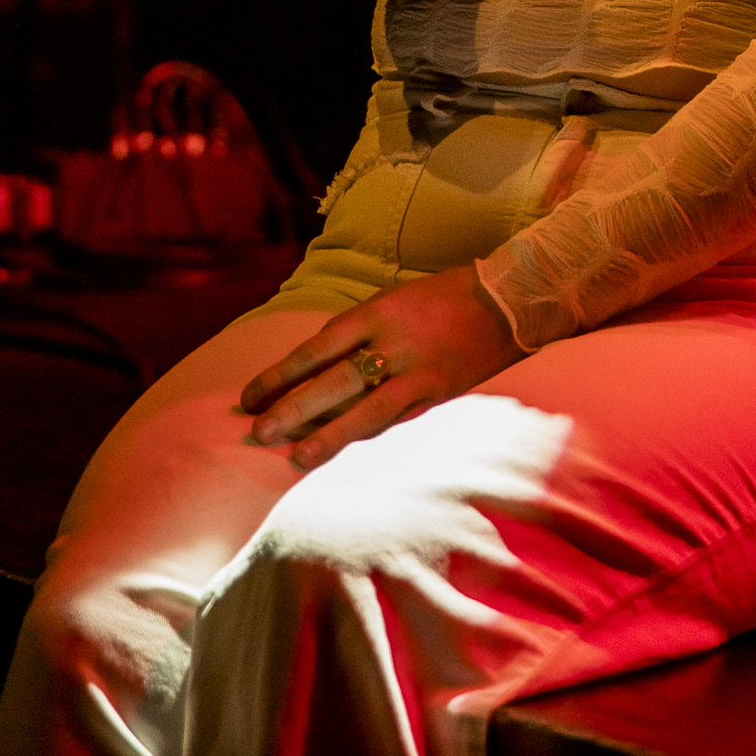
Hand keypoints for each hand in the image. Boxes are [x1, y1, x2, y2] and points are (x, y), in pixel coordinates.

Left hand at [239, 266, 526, 469]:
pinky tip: (341, 450)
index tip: (249, 396)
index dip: (280, 374)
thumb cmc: (440, 297)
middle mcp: (393, 342)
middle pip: (332, 381)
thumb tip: (316, 367)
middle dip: (292, 408)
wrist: (505, 300)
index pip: (316, 347)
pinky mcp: (438, 394)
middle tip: (257, 431)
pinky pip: (395, 418)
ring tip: (293, 458)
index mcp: (376, 312)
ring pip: (363, 410)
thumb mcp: (392, 300)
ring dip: (326, 435)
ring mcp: (417, 372)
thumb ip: (357, 332)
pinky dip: (365, 435)